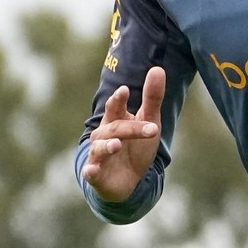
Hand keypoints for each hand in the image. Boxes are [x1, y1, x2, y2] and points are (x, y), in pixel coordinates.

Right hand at [81, 66, 165, 201]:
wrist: (128, 179)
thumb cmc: (136, 146)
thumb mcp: (149, 121)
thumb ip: (152, 98)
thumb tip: (158, 68)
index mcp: (115, 119)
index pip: (114, 106)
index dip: (118, 99)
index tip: (124, 90)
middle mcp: (103, 135)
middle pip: (115, 128)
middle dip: (132, 128)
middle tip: (153, 129)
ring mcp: (98, 155)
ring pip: (100, 147)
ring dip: (107, 146)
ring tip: (117, 144)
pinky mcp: (95, 175)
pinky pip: (90, 172)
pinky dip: (90, 171)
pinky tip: (91, 171)